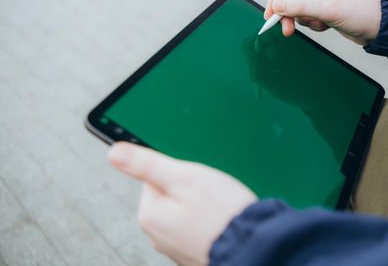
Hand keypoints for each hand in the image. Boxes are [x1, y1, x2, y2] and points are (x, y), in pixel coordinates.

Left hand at [108, 142, 256, 265]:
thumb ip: (148, 165)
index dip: (180, 173)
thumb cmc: (223, 213)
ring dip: (203, 207)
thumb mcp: (185, 177)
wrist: (255, 246)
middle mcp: (158, 237)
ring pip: (186, 212)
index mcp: (150, 215)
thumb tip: (114, 152)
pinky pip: (198, 228)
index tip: (197, 180)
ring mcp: (176, 248)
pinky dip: (210, 223)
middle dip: (192, 190)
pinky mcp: (194, 254)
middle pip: (171, 196)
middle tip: (212, 195)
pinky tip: (223, 222)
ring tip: (220, 209)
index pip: (154, 178)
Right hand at [264, 0, 380, 44]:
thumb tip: (276, 6)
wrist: (382, 27)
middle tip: (287, 31)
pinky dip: (313, 24)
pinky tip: (327, 26)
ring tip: (321, 24)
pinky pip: (306, 16)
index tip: (271, 15)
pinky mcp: (323, 6)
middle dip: (289, 14)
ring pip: (297, 8)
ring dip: (305, 20)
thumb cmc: (361, 12)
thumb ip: (301, 7)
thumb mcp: (329, 9)